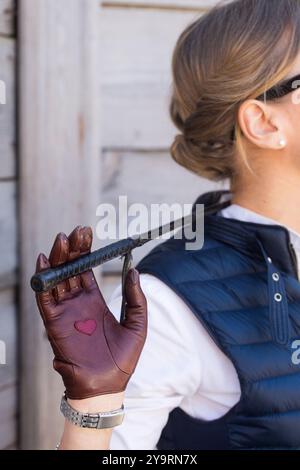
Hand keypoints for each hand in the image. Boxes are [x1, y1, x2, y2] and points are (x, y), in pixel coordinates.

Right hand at [35, 226, 146, 399]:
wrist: (108, 386)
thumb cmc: (124, 358)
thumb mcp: (138, 323)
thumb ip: (136, 297)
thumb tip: (135, 269)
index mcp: (94, 300)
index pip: (85, 269)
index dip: (85, 250)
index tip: (86, 232)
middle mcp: (77, 303)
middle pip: (69, 269)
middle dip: (71, 249)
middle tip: (75, 231)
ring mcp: (65, 312)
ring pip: (56, 279)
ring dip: (57, 259)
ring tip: (62, 241)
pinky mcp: (55, 323)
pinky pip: (45, 299)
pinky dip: (42, 281)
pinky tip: (44, 263)